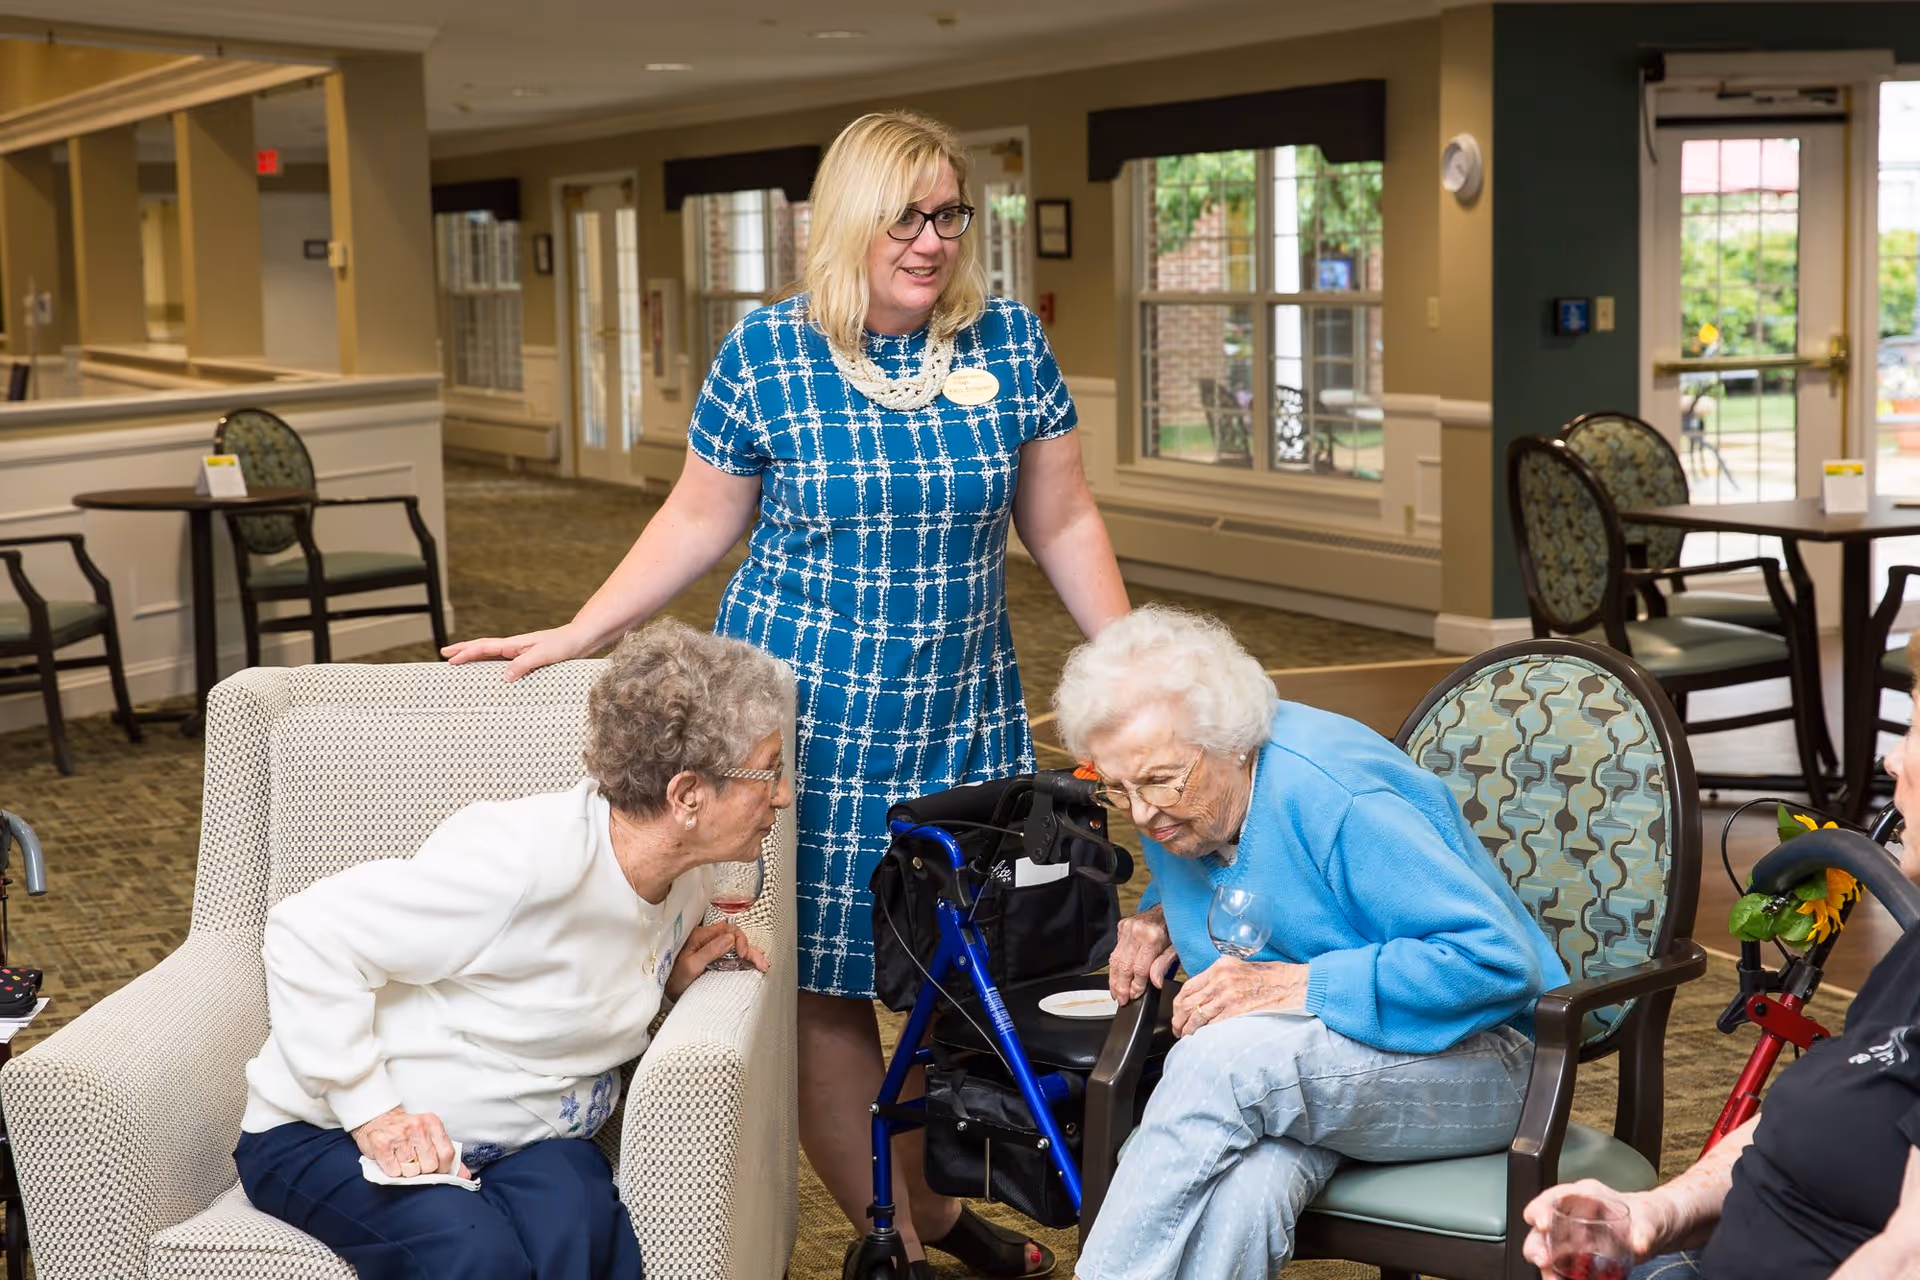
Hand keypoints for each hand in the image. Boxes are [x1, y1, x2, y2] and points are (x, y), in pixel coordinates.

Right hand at [350, 1106, 469, 1178]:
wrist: (377, 1118)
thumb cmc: (407, 1131)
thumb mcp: (430, 1135)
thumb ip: (447, 1154)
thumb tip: (466, 1176)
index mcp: (433, 1123)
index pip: (447, 1153)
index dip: (444, 1168)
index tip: (437, 1170)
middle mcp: (417, 1127)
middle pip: (430, 1165)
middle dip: (423, 1170)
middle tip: (415, 1162)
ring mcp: (399, 1135)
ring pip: (412, 1171)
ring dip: (407, 1171)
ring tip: (402, 1159)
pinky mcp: (381, 1145)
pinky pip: (394, 1171)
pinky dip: (393, 1171)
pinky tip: (391, 1160)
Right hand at [441, 623, 596, 680]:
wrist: (581, 640)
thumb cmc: (565, 645)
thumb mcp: (544, 656)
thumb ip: (523, 665)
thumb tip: (503, 678)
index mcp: (515, 644)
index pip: (484, 648)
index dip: (466, 653)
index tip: (450, 659)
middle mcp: (515, 647)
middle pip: (483, 647)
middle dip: (463, 650)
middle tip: (444, 654)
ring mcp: (521, 652)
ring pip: (492, 654)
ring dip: (475, 656)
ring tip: (461, 661)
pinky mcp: (530, 659)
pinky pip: (505, 662)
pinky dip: (492, 665)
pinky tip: (493, 672)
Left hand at [666, 921, 767, 997]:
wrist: (664, 992)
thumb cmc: (673, 980)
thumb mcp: (691, 965)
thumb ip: (710, 951)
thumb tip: (730, 939)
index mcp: (700, 936)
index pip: (727, 929)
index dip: (740, 940)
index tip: (744, 954)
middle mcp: (706, 939)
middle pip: (734, 937)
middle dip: (750, 948)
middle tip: (760, 962)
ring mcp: (709, 948)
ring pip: (735, 945)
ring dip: (749, 953)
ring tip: (762, 963)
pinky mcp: (712, 958)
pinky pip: (730, 954)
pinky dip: (743, 958)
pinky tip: (752, 961)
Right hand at [1108, 904, 1178, 1004]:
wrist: (1167, 908)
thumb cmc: (1175, 929)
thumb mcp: (1176, 949)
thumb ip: (1163, 965)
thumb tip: (1155, 983)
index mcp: (1152, 936)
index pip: (1140, 968)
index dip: (1136, 985)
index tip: (1135, 995)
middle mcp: (1137, 930)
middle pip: (1124, 965)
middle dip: (1121, 986)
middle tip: (1122, 1000)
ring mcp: (1127, 928)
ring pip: (1115, 959)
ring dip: (1114, 979)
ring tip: (1116, 993)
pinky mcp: (1122, 927)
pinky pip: (1115, 951)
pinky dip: (1114, 967)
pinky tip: (1115, 978)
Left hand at [1170, 957, 1306, 1036]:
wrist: (1293, 986)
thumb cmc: (1271, 977)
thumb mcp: (1240, 968)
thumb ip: (1220, 978)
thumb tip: (1203, 995)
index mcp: (1219, 967)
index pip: (1188, 987)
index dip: (1178, 1004)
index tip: (1176, 1013)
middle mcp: (1220, 980)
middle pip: (1188, 1003)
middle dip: (1178, 1019)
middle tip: (1177, 1029)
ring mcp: (1227, 996)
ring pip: (1196, 1017)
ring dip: (1188, 1030)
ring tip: (1186, 1036)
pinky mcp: (1236, 1012)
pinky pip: (1211, 1026)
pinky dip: (1203, 1034)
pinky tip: (1201, 1039)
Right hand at [1520, 1182, 1673, 1275]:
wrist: (1659, 1231)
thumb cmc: (1651, 1214)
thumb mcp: (1650, 1218)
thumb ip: (1644, 1230)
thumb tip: (1639, 1245)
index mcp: (1586, 1196)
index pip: (1555, 1197)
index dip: (1542, 1208)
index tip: (1543, 1224)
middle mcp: (1574, 1215)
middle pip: (1543, 1226)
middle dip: (1537, 1244)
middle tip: (1543, 1261)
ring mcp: (1575, 1236)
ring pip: (1548, 1249)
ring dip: (1546, 1266)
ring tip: (1553, 1279)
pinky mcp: (1580, 1255)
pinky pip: (1563, 1265)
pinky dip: (1559, 1275)